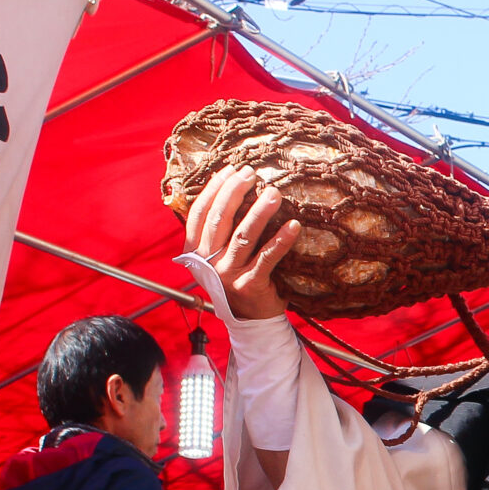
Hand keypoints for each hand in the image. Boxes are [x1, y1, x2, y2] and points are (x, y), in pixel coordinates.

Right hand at [184, 167, 304, 321]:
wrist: (250, 320)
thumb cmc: (237, 278)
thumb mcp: (218, 256)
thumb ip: (217, 231)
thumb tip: (230, 186)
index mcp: (194, 252)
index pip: (199, 213)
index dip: (214, 189)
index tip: (231, 169)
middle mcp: (207, 263)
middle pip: (219, 219)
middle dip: (235, 192)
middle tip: (252, 174)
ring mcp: (227, 275)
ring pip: (242, 236)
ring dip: (259, 212)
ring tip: (274, 193)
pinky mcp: (249, 285)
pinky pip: (266, 258)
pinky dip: (281, 241)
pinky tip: (294, 226)